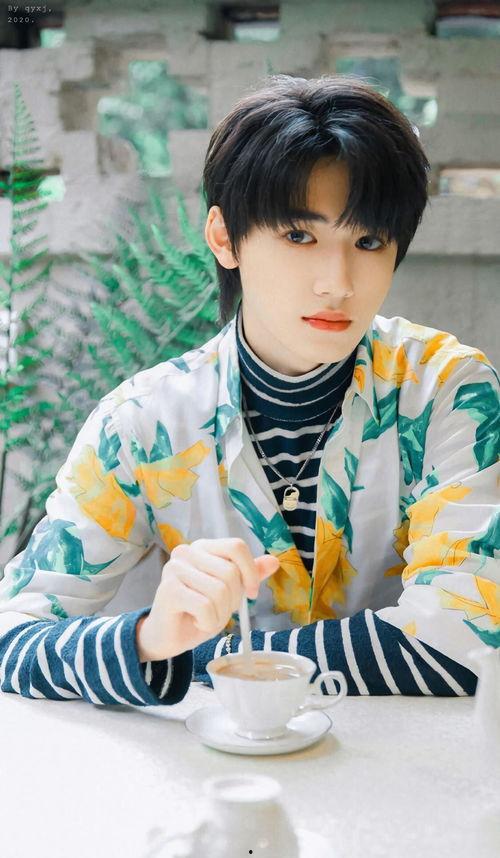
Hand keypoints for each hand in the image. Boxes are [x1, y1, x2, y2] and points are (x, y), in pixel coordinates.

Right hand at [136, 537, 279, 661]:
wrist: (169, 637)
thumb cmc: (199, 611)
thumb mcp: (230, 592)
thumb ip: (249, 575)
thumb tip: (273, 561)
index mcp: (203, 547)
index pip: (236, 546)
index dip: (250, 571)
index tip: (251, 593)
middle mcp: (186, 552)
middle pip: (230, 572)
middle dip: (232, 600)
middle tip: (217, 610)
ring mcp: (174, 569)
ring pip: (219, 591)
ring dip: (219, 615)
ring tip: (205, 618)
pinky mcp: (168, 590)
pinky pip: (205, 607)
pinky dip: (208, 622)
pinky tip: (197, 622)